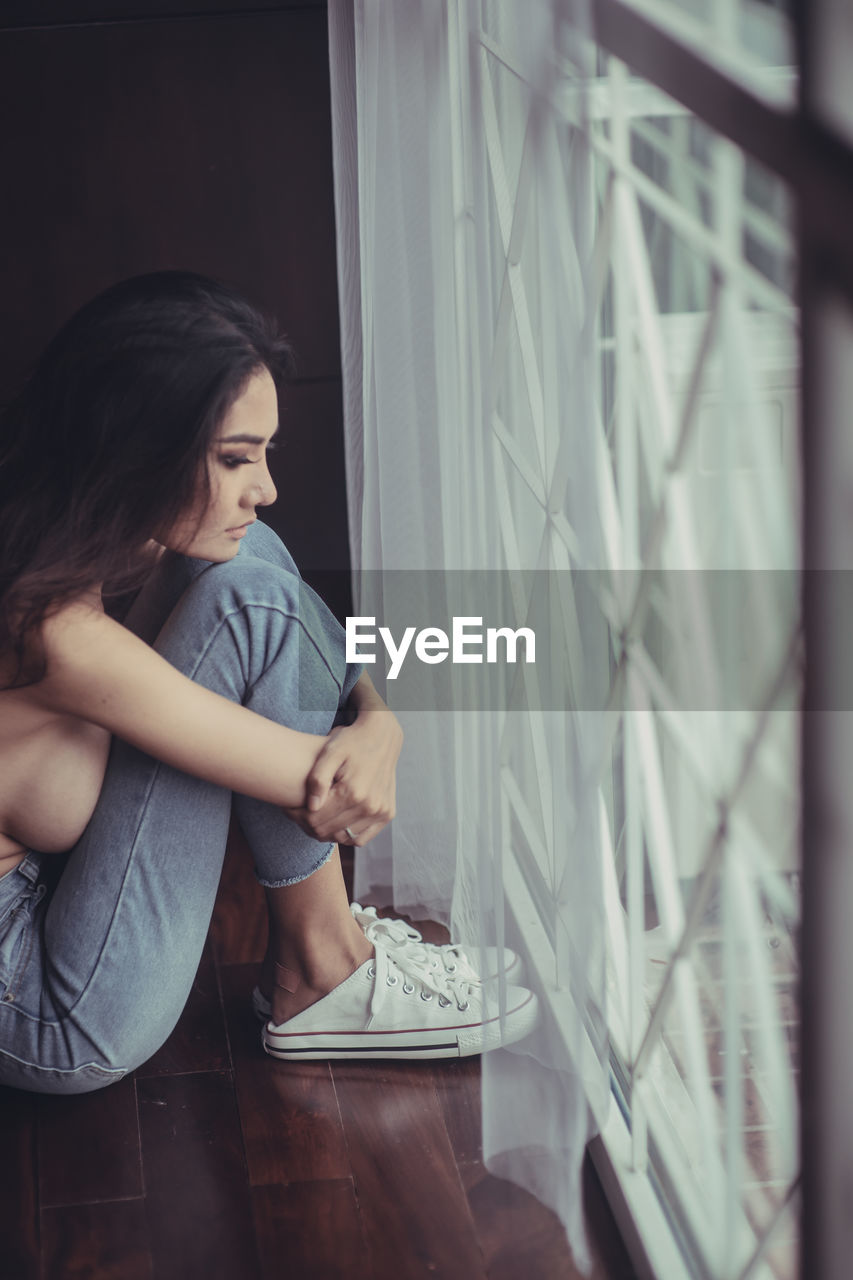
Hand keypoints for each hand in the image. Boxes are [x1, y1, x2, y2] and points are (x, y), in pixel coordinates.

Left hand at [283, 708, 402, 845]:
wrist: (382, 735)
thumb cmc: (351, 741)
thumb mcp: (329, 752)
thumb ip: (318, 778)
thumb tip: (312, 806)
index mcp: (353, 792)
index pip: (315, 819)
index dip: (297, 816)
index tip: (288, 808)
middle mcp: (369, 805)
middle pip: (327, 831)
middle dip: (307, 825)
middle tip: (298, 813)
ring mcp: (381, 812)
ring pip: (342, 838)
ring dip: (326, 831)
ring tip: (315, 816)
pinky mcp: (387, 814)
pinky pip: (360, 838)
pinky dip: (345, 834)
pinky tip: (335, 821)